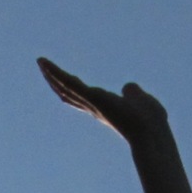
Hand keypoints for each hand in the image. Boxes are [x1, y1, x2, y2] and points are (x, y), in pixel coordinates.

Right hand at [38, 57, 171, 146]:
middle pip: (68, 94)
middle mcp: (94, 107)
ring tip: (41, 62)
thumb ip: (132, 92)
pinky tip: (45, 63)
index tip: (62, 78)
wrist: (150, 130)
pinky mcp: (91, 97)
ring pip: (65, 87)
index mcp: (104, 107)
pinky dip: (55, 72)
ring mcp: (91, 102)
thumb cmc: (148, 120)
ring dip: (52, 74)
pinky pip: (69, 83)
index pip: (82, 98)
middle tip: (44, 67)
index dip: (70, 88)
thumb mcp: (139, 99)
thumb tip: (128, 87)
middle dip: (55, 81)